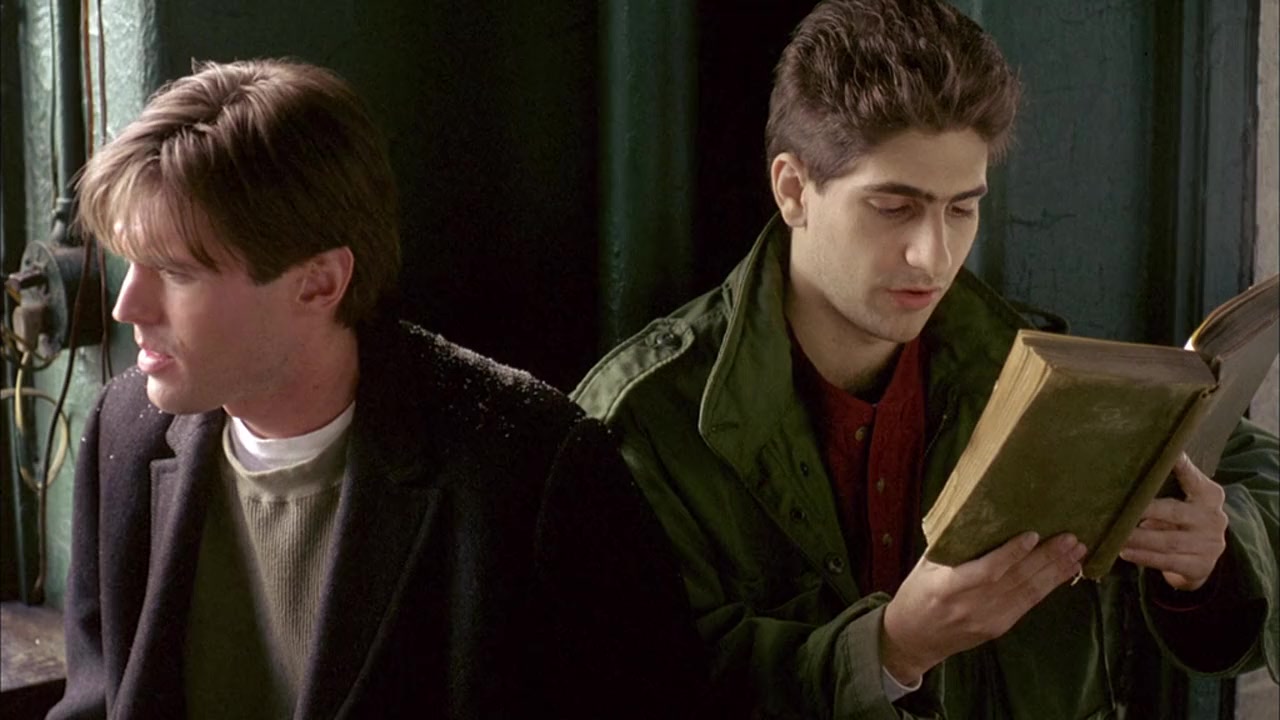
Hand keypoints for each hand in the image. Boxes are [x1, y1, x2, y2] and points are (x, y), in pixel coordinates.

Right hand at [880, 532, 1085, 684]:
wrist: (913, 639)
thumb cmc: (916, 595)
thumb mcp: (924, 567)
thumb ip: (950, 547)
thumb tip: (977, 514)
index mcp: (947, 587)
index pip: (986, 571)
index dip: (1011, 554)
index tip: (1033, 535)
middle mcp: (971, 606)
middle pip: (1016, 580)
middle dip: (1046, 558)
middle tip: (1071, 538)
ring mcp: (988, 619)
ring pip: (1028, 592)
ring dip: (1055, 571)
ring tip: (1077, 552)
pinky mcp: (999, 627)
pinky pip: (1028, 604)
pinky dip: (1049, 586)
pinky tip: (1064, 573)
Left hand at [1118, 453, 1227, 590]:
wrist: (1207, 555)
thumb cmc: (1186, 518)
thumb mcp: (1187, 498)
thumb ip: (1170, 482)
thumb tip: (1137, 462)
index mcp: (1209, 495)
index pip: (1193, 478)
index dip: (1182, 466)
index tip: (1170, 454)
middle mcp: (1213, 518)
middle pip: (1174, 512)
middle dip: (1145, 511)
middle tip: (1120, 509)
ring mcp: (1208, 544)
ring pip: (1167, 540)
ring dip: (1138, 538)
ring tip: (1115, 535)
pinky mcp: (1199, 566)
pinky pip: (1166, 561)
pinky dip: (1144, 557)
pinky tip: (1125, 552)